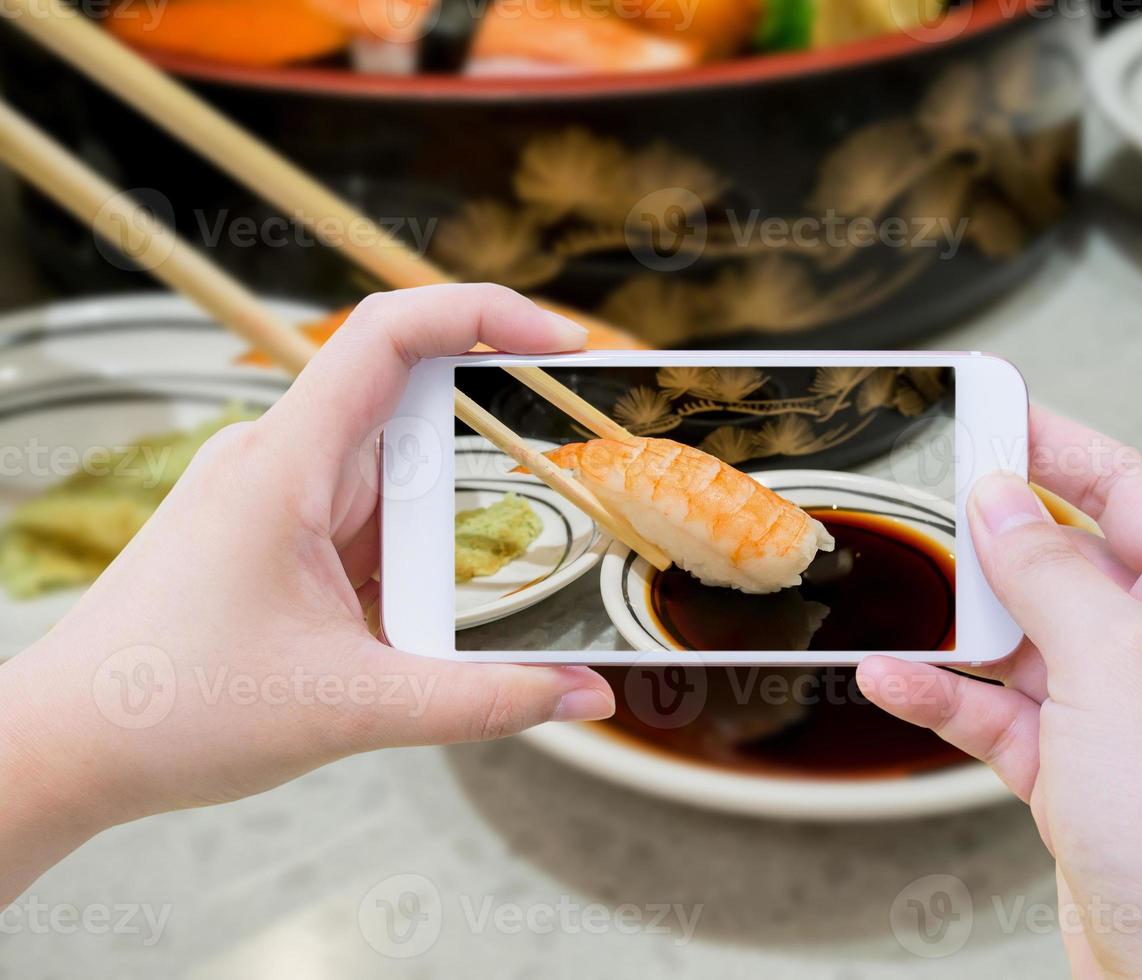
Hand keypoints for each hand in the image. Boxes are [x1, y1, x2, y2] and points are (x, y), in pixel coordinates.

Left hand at [0, 285, 615, 902]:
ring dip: (446, 535)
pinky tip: (415, 623)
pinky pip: (370, 524)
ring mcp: (277, 496)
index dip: (482, 313)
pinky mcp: (278, 535)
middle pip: (415, 415)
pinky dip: (412, 564)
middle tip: (561, 504)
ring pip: (397, 481)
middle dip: (491, 464)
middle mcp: (280, 461)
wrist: (67, 748)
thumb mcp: (351, 709)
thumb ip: (482, 702)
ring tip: (458, 606)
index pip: (389, 335)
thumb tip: (586, 695)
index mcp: (284, 464)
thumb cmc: (170, 710)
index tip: (562, 339)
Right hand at [858, 408, 1141, 977]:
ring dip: (958, 630)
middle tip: (935, 500)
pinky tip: (898, 682)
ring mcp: (1124, 723)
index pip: (1136, 495)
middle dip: (1000, 542)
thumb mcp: (1122, 668)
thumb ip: (1049, 574)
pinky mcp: (1077, 780)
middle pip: (1072, 565)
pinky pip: (996, 717)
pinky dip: (944, 699)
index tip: (998, 411)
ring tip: (905, 602)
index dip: (1064, 448)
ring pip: (1024, 645)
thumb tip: (997, 498)